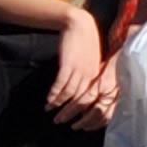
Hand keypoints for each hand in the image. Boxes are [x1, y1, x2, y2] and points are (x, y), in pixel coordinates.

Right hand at [43, 8, 114, 123]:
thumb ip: (91, 75)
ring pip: (70, 93)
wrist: (79, 24)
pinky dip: (54, 93)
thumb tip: (83, 91)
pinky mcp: (68, 64)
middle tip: (59, 122)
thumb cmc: (86, 43)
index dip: (84, 111)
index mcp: (98, 74)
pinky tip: (48, 100)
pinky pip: (61, 84)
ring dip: (58, 104)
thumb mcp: (93, 60)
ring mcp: (80, 70)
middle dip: (69, 112)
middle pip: (81, 99)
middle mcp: (91, 74)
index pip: (92, 98)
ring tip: (49, 111)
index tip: (77, 120)